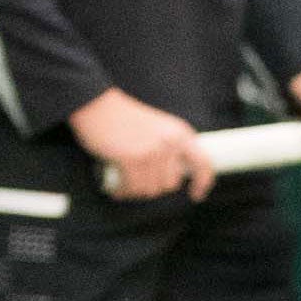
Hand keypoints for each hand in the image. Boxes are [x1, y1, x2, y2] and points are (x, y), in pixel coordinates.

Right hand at [73, 89, 210, 201]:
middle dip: (153, 186)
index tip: (196, 195)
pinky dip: (124, 192)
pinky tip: (117, 189)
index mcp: (181, 133)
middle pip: (171, 184)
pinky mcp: (132, 158)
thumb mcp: (159, 128)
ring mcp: (153, 151)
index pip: (203, 163)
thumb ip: (169, 147)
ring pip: (150, 189)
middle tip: (138, 181)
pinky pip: (133, 188)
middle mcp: (171, 143)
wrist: (98, 106)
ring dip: (136, 191)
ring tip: (125, 183)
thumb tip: (173, 177)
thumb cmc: (125, 119)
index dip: (203, 183)